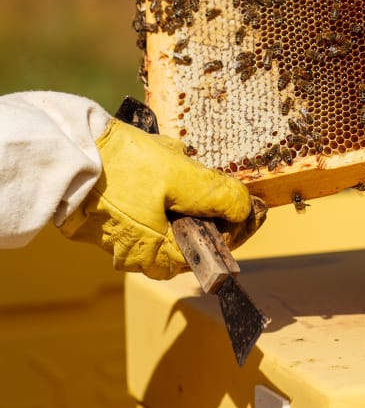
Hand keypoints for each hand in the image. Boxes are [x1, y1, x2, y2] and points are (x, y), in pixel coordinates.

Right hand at [58, 117, 265, 278]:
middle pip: (192, 235)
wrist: (66, 150)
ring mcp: (120, 240)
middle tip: (218, 181)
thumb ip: (216, 196)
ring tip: (178, 164)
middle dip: (208, 207)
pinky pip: (146, 207)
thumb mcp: (179, 176)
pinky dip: (159, 188)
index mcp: (159, 255)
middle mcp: (138, 256)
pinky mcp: (107, 219)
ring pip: (169, 219)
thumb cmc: (121, 167)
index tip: (255, 206)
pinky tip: (155, 162)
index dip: (239, 226)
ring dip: (182, 194)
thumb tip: (245, 209)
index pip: (214, 250)